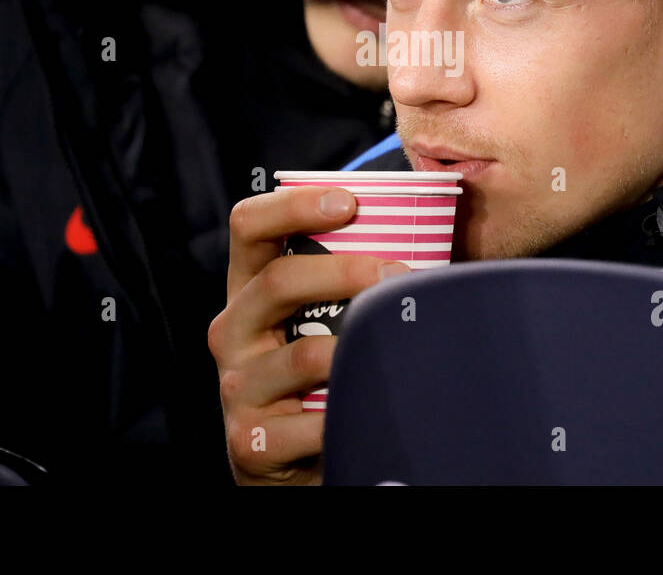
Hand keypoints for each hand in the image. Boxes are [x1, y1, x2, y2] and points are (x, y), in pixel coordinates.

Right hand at [208, 185, 409, 484]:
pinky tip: (377, 408)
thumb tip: (429, 229)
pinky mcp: (251, 441)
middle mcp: (233, 331)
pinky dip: (351, 412)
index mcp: (249, 291)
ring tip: (398, 344)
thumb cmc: (317, 375)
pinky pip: (311, 423)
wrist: (288, 463)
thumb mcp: (319, 321)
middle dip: (344, 271)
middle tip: (398, 273)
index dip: (294, 205)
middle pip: (278, 281)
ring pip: (303, 355)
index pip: (249, 227)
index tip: (349, 200)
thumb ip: (347, 280)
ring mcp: (238, 387)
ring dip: (359, 347)